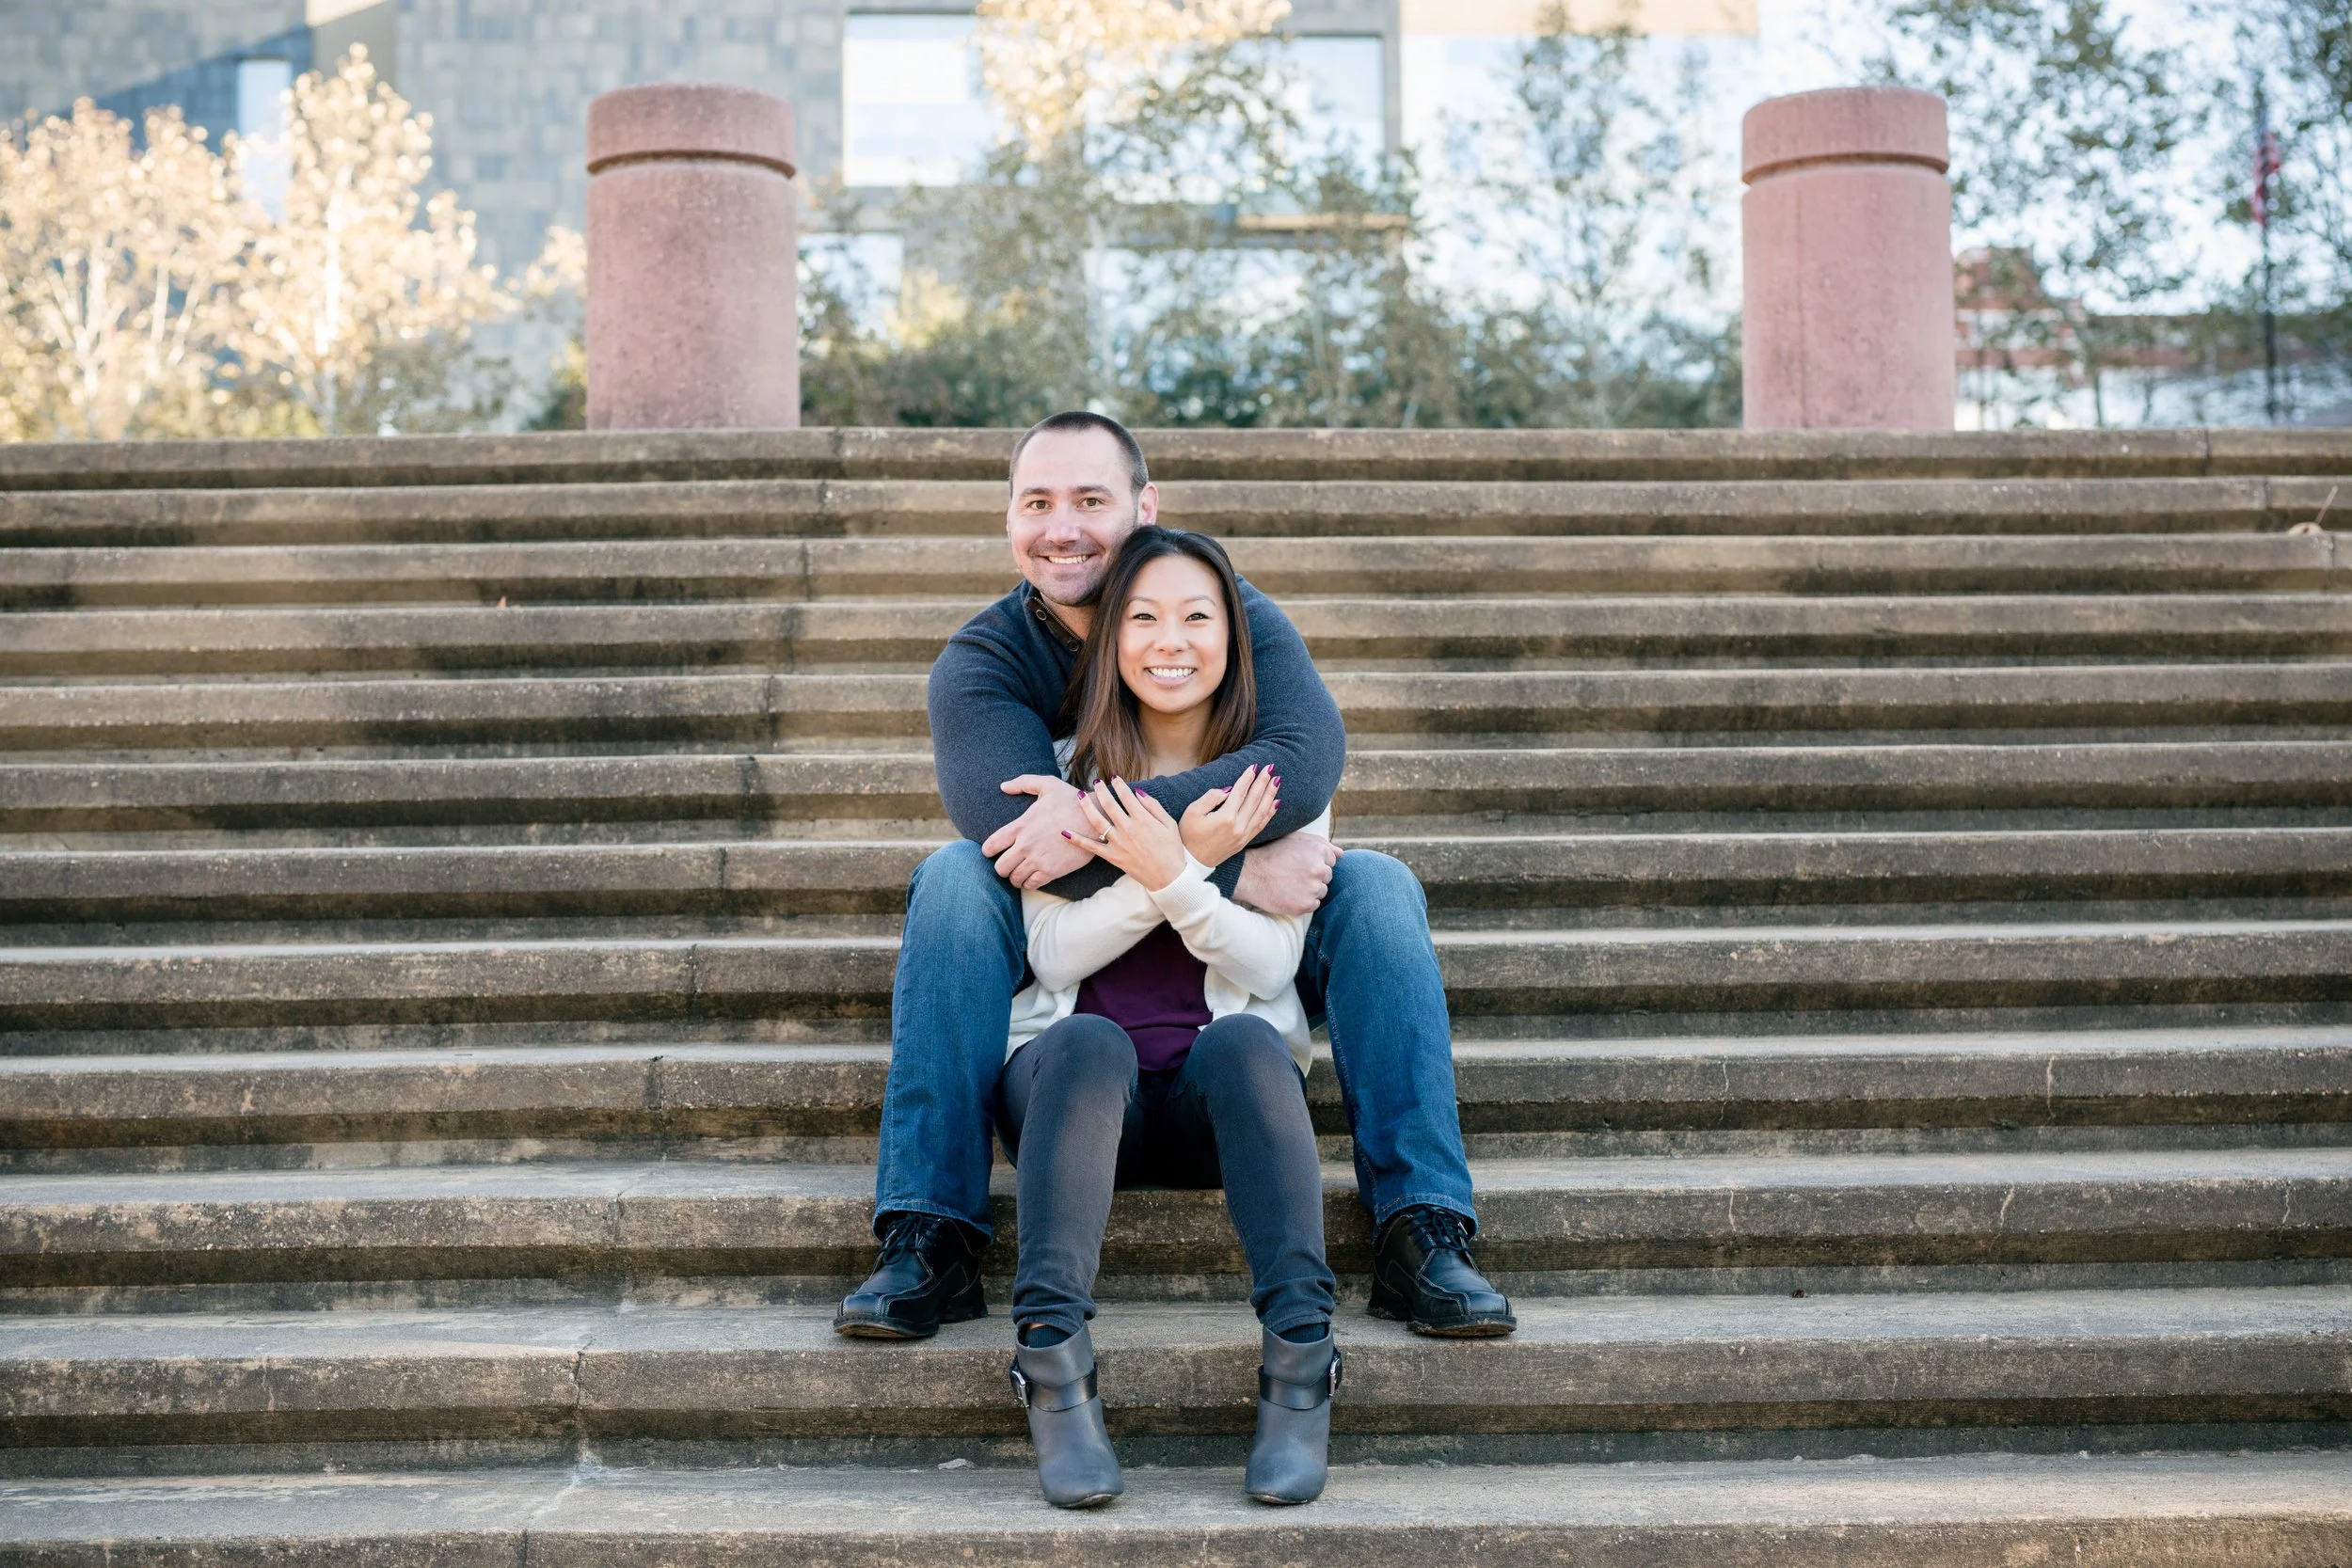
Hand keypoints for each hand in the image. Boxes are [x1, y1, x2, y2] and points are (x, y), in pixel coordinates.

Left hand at [981, 774, 1096, 889]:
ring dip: (1016, 876)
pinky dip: (1029, 883)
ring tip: (1020, 872)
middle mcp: (1026, 845)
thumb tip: (1003, 786)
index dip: (988, 851)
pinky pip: (1031, 885)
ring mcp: (1038, 860)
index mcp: (1021, 826)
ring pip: (1015, 879)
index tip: (992, 851)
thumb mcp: (1047, 784)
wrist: (1096, 818)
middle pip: (1000, 868)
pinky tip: (1032, 877)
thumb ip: (1023, 783)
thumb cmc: (1071, 800)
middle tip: (1008, 864)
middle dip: (1002, 867)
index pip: (991, 845)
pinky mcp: (1052, 871)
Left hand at [1072, 777, 1188, 890]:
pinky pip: (1091, 847)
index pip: (1127, 796)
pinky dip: (1077, 840)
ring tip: (1079, 795)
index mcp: (1143, 819)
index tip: (1114, 777)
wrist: (1169, 877)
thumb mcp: (1169, 823)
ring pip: (1097, 821)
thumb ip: (1153, 806)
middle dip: (1101, 790)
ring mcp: (1118, 843)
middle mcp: (1128, 829)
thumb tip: (1137, 792)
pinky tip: (1064, 832)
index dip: (1119, 784)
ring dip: (1087, 807)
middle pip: (1109, 804)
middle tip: (1096, 780)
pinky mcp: (1112, 856)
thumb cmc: (1171, 849)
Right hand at [1179, 764, 1280, 866]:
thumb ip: (1210, 797)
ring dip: (1270, 794)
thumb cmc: (1188, 835)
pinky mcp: (1244, 841)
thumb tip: (1228, 790)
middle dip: (1263, 782)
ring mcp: (1243, 835)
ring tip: (1276, 780)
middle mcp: (1238, 826)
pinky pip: (1261, 824)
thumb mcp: (1192, 812)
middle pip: (1255, 799)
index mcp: (1225, 818)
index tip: (1254, 766)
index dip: (1248, 778)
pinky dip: (1270, 812)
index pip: (1240, 792)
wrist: (1191, 862)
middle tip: (1271, 767)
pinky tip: (1276, 802)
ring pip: (1262, 811)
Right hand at [1233, 831, 1339, 916]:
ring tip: (1290, 884)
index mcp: (1318, 850)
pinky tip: (1289, 894)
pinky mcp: (1305, 904)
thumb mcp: (1295, 839)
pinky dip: (1304, 901)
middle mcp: (1319, 869)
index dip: (1314, 862)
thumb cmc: (1271, 853)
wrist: (1250, 874)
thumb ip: (1321, 844)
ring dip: (1310, 890)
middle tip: (1293, 874)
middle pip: (1327, 876)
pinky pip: (1314, 905)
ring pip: (1321, 891)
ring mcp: (1312, 888)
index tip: (1300, 864)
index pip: (1331, 861)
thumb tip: (1341, 853)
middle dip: (1314, 876)